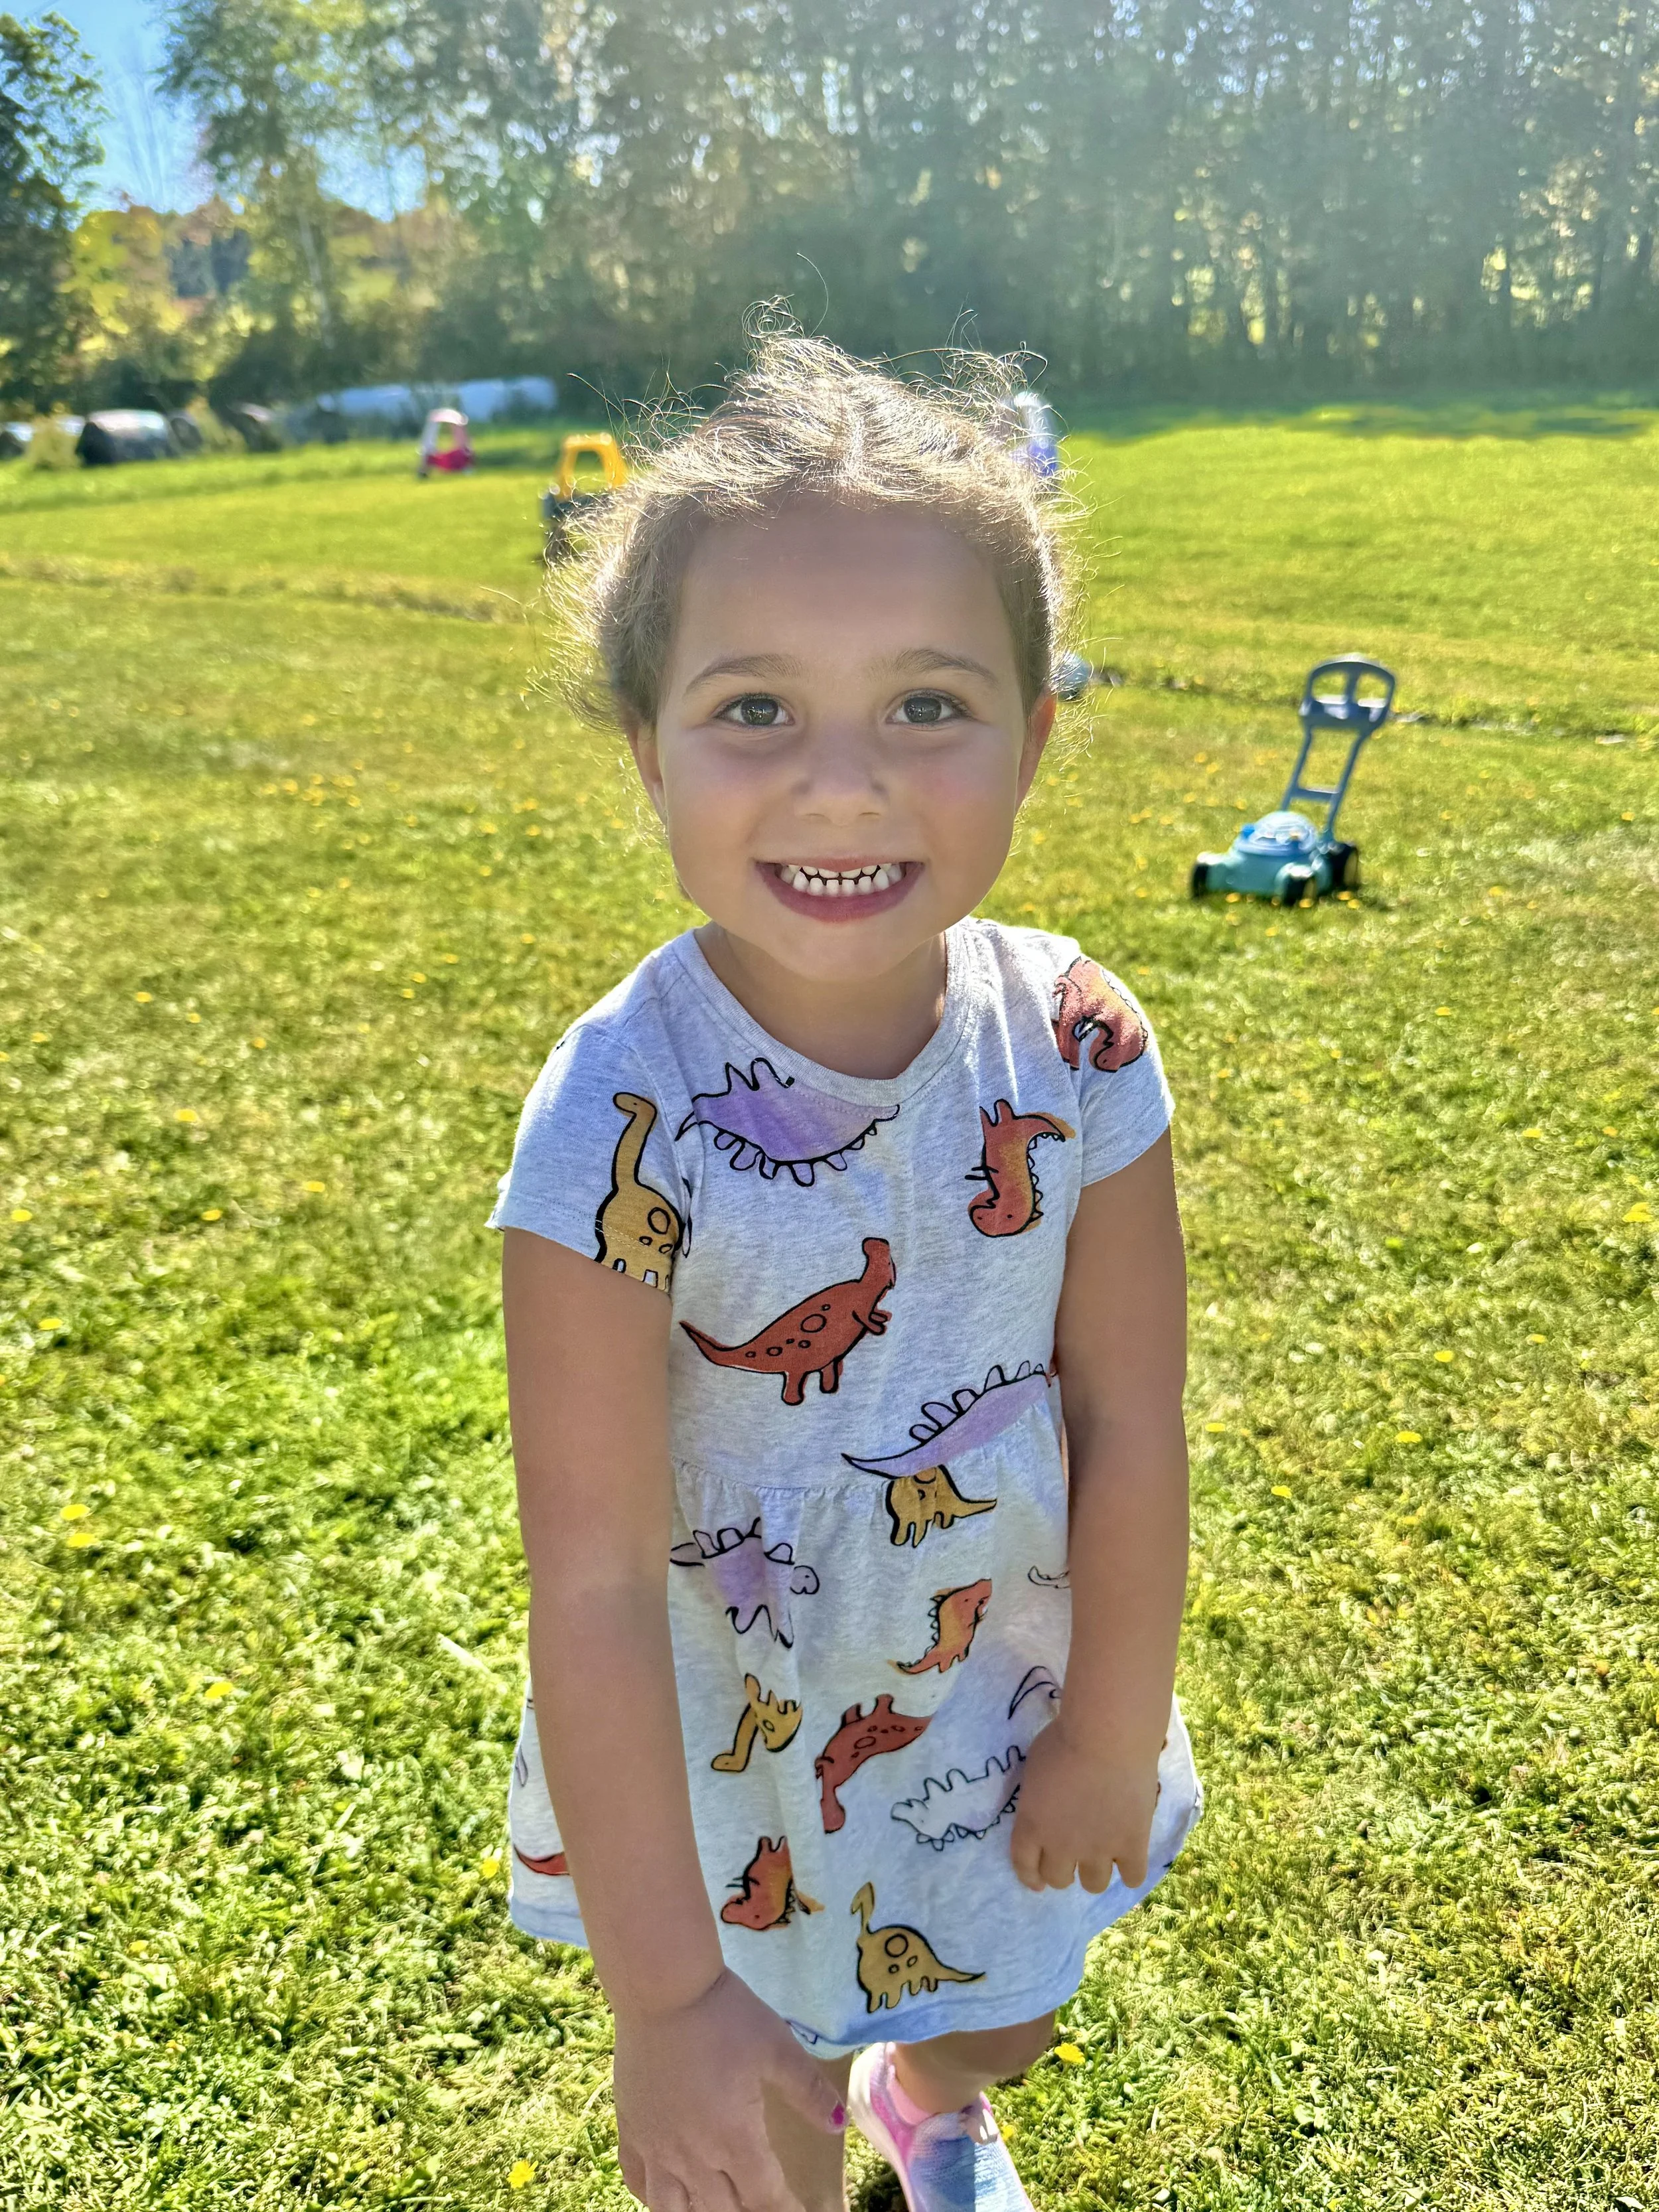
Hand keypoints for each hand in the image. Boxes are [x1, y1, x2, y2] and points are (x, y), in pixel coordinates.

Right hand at [611, 1966, 844, 2209]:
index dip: (785, 2208)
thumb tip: (838, 2123)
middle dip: (746, 2210)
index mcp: (734, 2137)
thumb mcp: (777, 2046)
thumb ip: (808, 2089)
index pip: (765, 2197)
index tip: (798, 2209)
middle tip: (759, 2197)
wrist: (663, 1988)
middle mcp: (693, 2154)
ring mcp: (656, 2145)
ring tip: (716, 2201)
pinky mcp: (630, 2129)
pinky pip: (638, 2181)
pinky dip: (655, 2197)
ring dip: (701, 2210)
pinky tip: (669, 2191)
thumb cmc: (725, 2014)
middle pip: (722, 2209)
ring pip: (674, 2208)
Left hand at [1009, 1718, 1158, 1893]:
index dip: (1031, 1877)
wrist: (1107, 1735)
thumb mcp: (1035, 1765)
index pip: (1025, 1866)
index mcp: (1032, 1825)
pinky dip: (1131, 1870)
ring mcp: (1098, 1850)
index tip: (1038, 1883)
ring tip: (1103, 1856)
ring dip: (1095, 1872)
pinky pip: (1133, 1877)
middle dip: (1063, 1871)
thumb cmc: (1065, 1739)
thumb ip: (1038, 1795)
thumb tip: (1048, 1803)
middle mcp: (1061, 1846)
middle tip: (1074, 1857)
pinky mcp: (1132, 1846)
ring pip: (1094, 1884)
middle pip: (1059, 1879)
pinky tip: (1131, 1856)